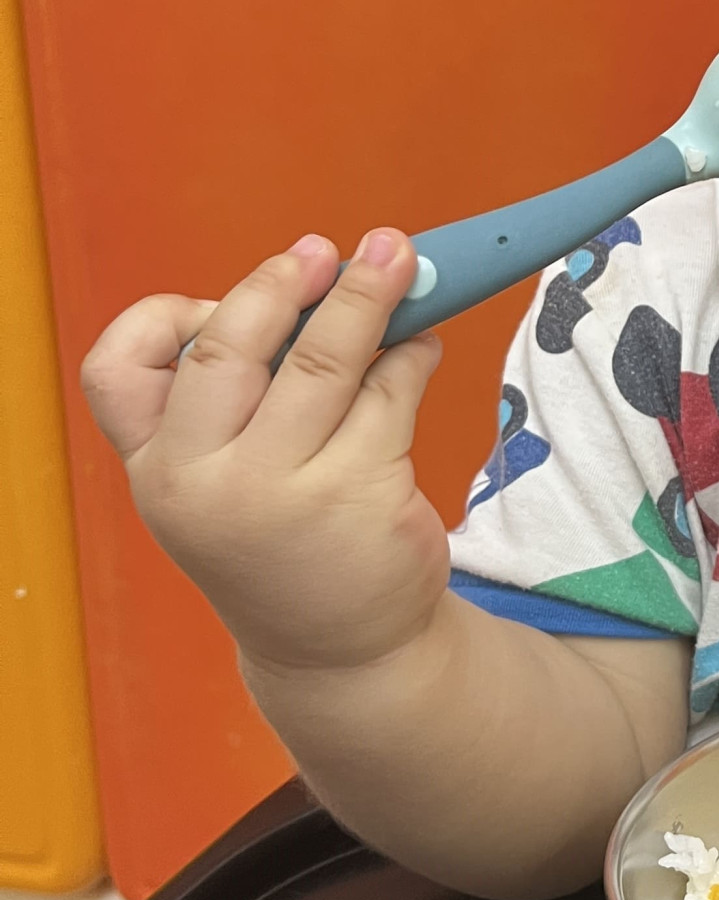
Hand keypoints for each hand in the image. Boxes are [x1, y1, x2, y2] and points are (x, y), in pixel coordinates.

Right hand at [81, 231, 448, 676]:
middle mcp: (206, 483)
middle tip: (324, 250)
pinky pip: (389, 394)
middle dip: (281, 283)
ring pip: (327, 360)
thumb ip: (247, 392)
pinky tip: (419, 345)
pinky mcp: (361, 495)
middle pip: (231, 347)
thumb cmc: (279, 535)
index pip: (119, 372)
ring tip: (399, 258)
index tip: (212, 299)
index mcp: (159, 468)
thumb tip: (325, 278)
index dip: (162, 320)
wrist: (338, 649)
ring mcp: (284, 493)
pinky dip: (409, 356)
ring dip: (369, 295)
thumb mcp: (227, 477)